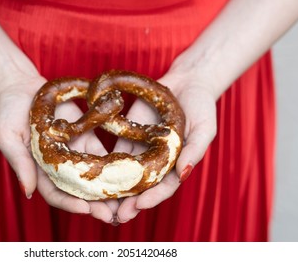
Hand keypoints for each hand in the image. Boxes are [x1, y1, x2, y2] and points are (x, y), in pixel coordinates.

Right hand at [0, 68, 117, 222]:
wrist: (23, 88)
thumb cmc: (9, 112)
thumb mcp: (7, 136)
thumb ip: (19, 162)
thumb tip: (28, 192)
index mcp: (38, 171)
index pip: (54, 194)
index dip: (69, 203)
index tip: (86, 209)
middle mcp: (58, 167)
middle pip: (78, 191)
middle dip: (94, 205)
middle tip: (112, 215)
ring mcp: (73, 154)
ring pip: (93, 177)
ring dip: (108, 190)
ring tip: (125, 200)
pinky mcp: (85, 139)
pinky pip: (101, 156)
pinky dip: (114, 167)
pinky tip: (128, 174)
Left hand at [113, 69, 217, 223]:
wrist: (185, 83)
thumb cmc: (201, 107)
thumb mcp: (204, 129)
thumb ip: (194, 151)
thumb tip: (183, 174)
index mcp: (176, 166)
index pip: (164, 187)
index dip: (152, 198)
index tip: (139, 206)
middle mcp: (157, 163)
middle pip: (142, 187)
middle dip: (130, 202)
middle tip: (117, 215)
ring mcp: (141, 151)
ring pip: (125, 175)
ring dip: (114, 190)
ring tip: (101, 203)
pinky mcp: (128, 137)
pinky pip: (115, 155)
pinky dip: (105, 167)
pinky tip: (93, 176)